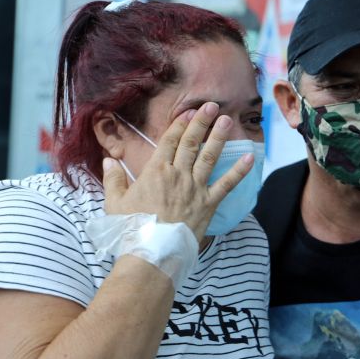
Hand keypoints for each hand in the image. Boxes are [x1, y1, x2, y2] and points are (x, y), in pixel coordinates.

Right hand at [101, 102, 254, 240]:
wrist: (151, 252)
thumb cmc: (130, 229)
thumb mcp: (115, 203)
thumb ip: (114, 179)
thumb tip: (109, 160)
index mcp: (155, 171)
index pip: (170, 141)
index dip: (181, 125)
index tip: (189, 112)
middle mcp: (178, 175)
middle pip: (191, 143)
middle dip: (202, 123)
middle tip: (213, 106)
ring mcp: (195, 189)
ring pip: (209, 157)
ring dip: (219, 138)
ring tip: (228, 121)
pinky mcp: (208, 204)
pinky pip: (227, 184)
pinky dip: (239, 171)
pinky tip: (250, 157)